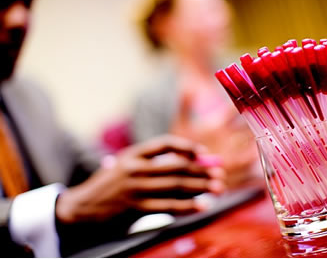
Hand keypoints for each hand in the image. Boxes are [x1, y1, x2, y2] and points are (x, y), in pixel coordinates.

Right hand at [55, 135, 224, 224]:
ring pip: (176, 185)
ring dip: (201, 186)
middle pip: (176, 165)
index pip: (165, 143)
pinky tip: (202, 206)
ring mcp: (135, 188)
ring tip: (219, 187)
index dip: (188, 147)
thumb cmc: (108, 186)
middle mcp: (135, 168)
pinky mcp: (135, 208)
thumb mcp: (124, 166)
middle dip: (202, 169)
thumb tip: (184, 162)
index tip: (205, 152)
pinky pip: (168, 206)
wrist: (80, 209)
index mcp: (133, 154)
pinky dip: (188, 206)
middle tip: (220, 172)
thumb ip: (150, 163)